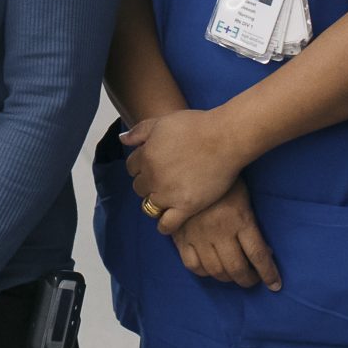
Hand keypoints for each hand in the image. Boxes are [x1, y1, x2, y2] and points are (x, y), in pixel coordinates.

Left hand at [123, 107, 250, 232]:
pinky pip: (167, 224)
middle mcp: (153, 177)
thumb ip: (139, 131)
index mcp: (146, 156)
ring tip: (166, 197)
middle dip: (148, 183)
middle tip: (163, 179)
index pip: (132, 167)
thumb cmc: (196, 126)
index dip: (142, 165)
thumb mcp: (162, 122)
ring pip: (149, 206)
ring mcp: (169, 194)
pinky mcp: (186, 207)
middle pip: (139, 187)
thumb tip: (122, 139)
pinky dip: (164, 225)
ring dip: (155, 202)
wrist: (225, 138)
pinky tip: (168, 220)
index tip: (153, 165)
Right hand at [166, 179, 281, 290]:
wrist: (190, 163)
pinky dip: (204, 272)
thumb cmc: (224, 179)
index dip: (269, 274)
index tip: (275, 285)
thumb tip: (265, 251)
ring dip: (228, 278)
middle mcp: (220, 232)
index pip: (258, 256)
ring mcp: (198, 236)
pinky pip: (192, 265)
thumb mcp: (244, 197)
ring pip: (215, 270)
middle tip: (253, 280)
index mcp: (240, 220)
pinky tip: (210, 269)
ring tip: (234, 275)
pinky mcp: (181, 236)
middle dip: (248, 280)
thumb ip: (252, 225)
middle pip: (237, 268)